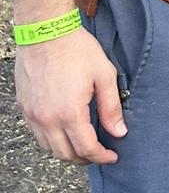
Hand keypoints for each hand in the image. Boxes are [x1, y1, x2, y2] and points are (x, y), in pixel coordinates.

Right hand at [15, 27, 126, 164]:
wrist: (46, 33)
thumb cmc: (78, 51)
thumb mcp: (104, 75)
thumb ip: (111, 107)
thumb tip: (119, 132)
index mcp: (70, 113)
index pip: (86, 148)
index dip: (101, 156)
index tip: (113, 157)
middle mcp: (47, 119)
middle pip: (65, 154)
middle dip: (85, 159)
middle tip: (100, 154)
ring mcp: (33, 115)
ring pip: (49, 148)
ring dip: (67, 153)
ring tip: (84, 146)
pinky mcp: (25, 108)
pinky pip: (37, 135)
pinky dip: (52, 142)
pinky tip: (65, 133)